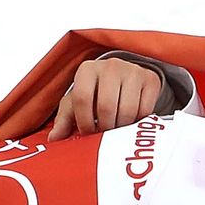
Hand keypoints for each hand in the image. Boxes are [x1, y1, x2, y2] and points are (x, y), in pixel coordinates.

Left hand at [50, 56, 165, 137]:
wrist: (126, 76)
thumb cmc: (97, 91)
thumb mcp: (77, 102)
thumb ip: (65, 120)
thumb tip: (54, 139)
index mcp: (87, 70)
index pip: (82, 98)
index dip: (85, 122)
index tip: (88, 132)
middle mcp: (110, 66)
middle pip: (106, 106)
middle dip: (104, 127)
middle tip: (105, 134)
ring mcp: (132, 71)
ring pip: (128, 110)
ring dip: (122, 127)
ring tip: (117, 128)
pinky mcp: (150, 80)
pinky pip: (145, 110)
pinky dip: (138, 122)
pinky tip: (131, 121)